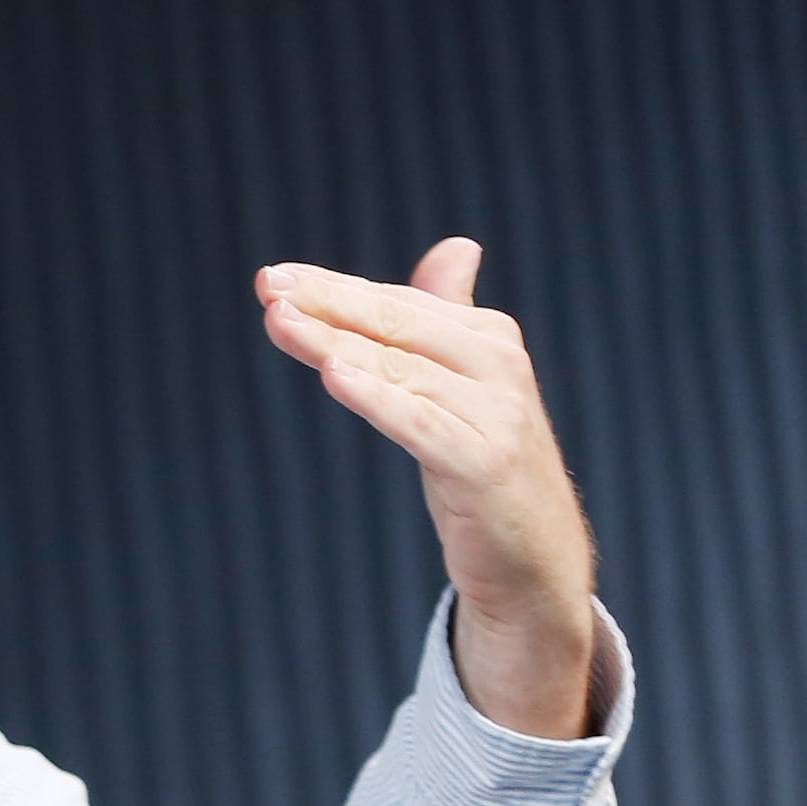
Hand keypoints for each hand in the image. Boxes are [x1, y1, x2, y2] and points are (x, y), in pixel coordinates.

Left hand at [257, 241, 601, 738]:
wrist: (535, 557)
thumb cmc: (483, 464)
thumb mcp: (461, 388)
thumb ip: (446, 320)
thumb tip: (458, 247)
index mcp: (489, 339)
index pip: (399, 303)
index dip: (336, 288)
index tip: (276, 278)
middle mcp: (498, 366)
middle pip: (397, 324)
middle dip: (330, 302)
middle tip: (271, 286)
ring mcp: (497, 414)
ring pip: (399, 368)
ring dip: (336, 342)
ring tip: (283, 321)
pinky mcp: (485, 463)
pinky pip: (420, 422)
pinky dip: (377, 396)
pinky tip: (334, 374)